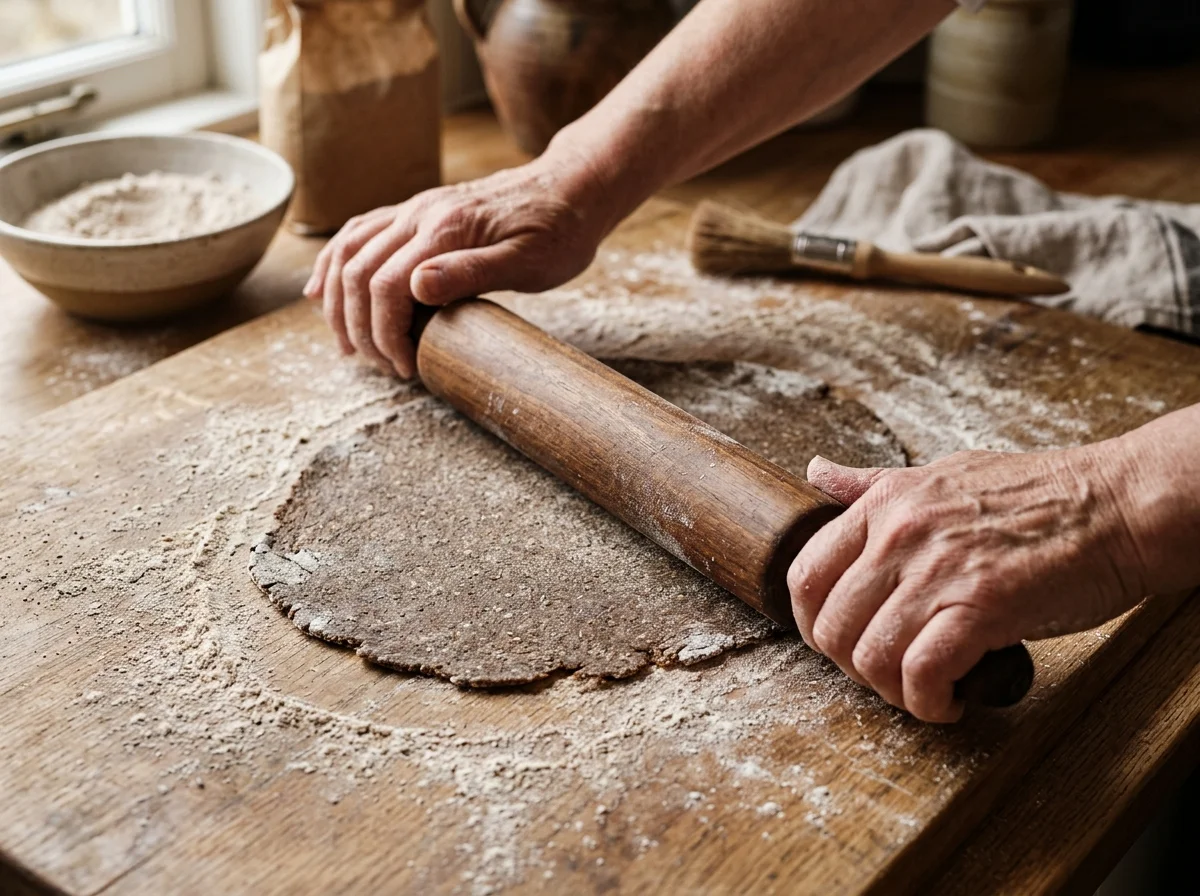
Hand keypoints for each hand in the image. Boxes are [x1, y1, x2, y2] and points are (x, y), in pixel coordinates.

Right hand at [304, 145, 616, 377]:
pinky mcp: (415, 212)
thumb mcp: (529, 261)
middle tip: (382, 367)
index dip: (385, 334)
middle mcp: (418, 213)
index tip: (405, 368)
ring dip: (336, 300)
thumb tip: (415, 287)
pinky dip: (333, 264)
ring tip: (346, 345)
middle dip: (358, 327)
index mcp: (444, 229)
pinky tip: (323, 289)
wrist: (571, 188)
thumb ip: (472, 272)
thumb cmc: (558, 231)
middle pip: (357, 272)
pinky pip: (358, 234)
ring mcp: (413, 209)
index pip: (386, 286)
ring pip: (347, 251)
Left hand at [788, 446, 1149, 722]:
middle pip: (830, 626)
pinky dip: (929, 702)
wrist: (1116, 505)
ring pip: (870, 656)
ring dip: (891, 692)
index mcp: (886, 504)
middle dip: (851, 666)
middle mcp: (900, 535)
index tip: (840, 642)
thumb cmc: (1038, 494)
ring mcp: (938, 571)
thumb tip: (817, 473)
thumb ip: (873, 485)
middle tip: (886, 674)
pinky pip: (921, 673)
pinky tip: (949, 701)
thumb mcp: (939, 474)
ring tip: (921, 692)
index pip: (804, 573)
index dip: (811, 623)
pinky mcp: (981, 606)